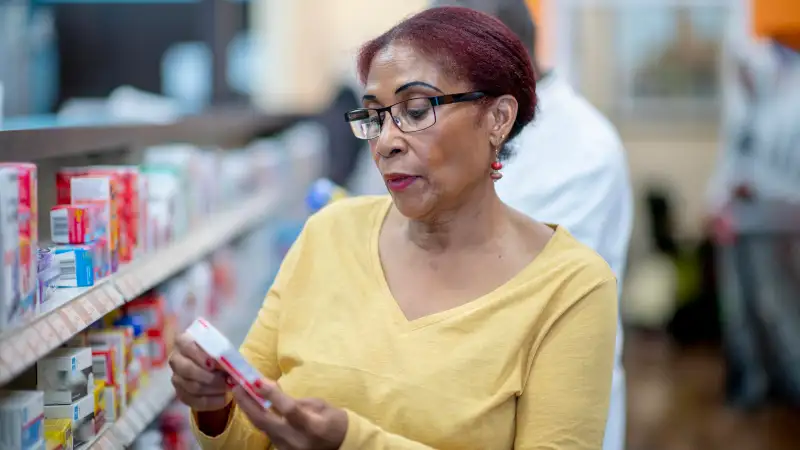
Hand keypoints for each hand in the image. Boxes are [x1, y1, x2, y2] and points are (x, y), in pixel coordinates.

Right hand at [169, 332, 231, 411]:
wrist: (215, 367)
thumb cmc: (218, 351)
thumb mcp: (221, 345)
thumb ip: (222, 350)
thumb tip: (230, 362)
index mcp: (183, 341)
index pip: (186, 345)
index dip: (200, 355)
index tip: (214, 363)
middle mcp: (176, 359)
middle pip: (188, 369)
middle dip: (210, 376)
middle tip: (227, 379)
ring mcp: (177, 378)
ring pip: (193, 387)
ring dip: (214, 389)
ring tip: (229, 387)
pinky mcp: (182, 395)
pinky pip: (196, 402)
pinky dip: (213, 401)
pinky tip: (225, 398)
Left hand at [233, 379, 347, 449]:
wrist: (341, 445)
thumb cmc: (334, 421)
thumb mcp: (319, 405)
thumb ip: (295, 400)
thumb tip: (272, 389)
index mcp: (312, 426)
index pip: (289, 409)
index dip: (272, 394)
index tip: (257, 380)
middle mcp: (296, 440)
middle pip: (265, 421)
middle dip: (247, 403)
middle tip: (237, 386)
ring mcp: (287, 448)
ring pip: (262, 428)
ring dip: (249, 410)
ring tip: (240, 393)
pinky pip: (267, 432)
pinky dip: (258, 418)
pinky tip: (252, 407)